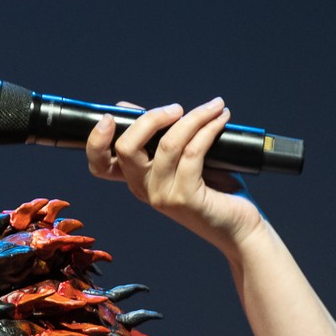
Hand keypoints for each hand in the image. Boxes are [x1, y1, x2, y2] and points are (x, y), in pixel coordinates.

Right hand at [85, 98, 263, 258]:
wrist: (240, 228)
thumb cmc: (215, 192)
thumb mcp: (180, 160)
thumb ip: (158, 138)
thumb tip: (129, 108)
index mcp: (136, 179)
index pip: (99, 165)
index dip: (95, 141)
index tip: (109, 117)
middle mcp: (143, 189)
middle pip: (126, 148)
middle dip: (151, 118)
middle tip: (177, 108)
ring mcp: (163, 196)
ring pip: (167, 145)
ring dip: (194, 117)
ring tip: (214, 107)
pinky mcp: (186, 198)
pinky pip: (193, 152)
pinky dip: (208, 129)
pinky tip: (221, 119)